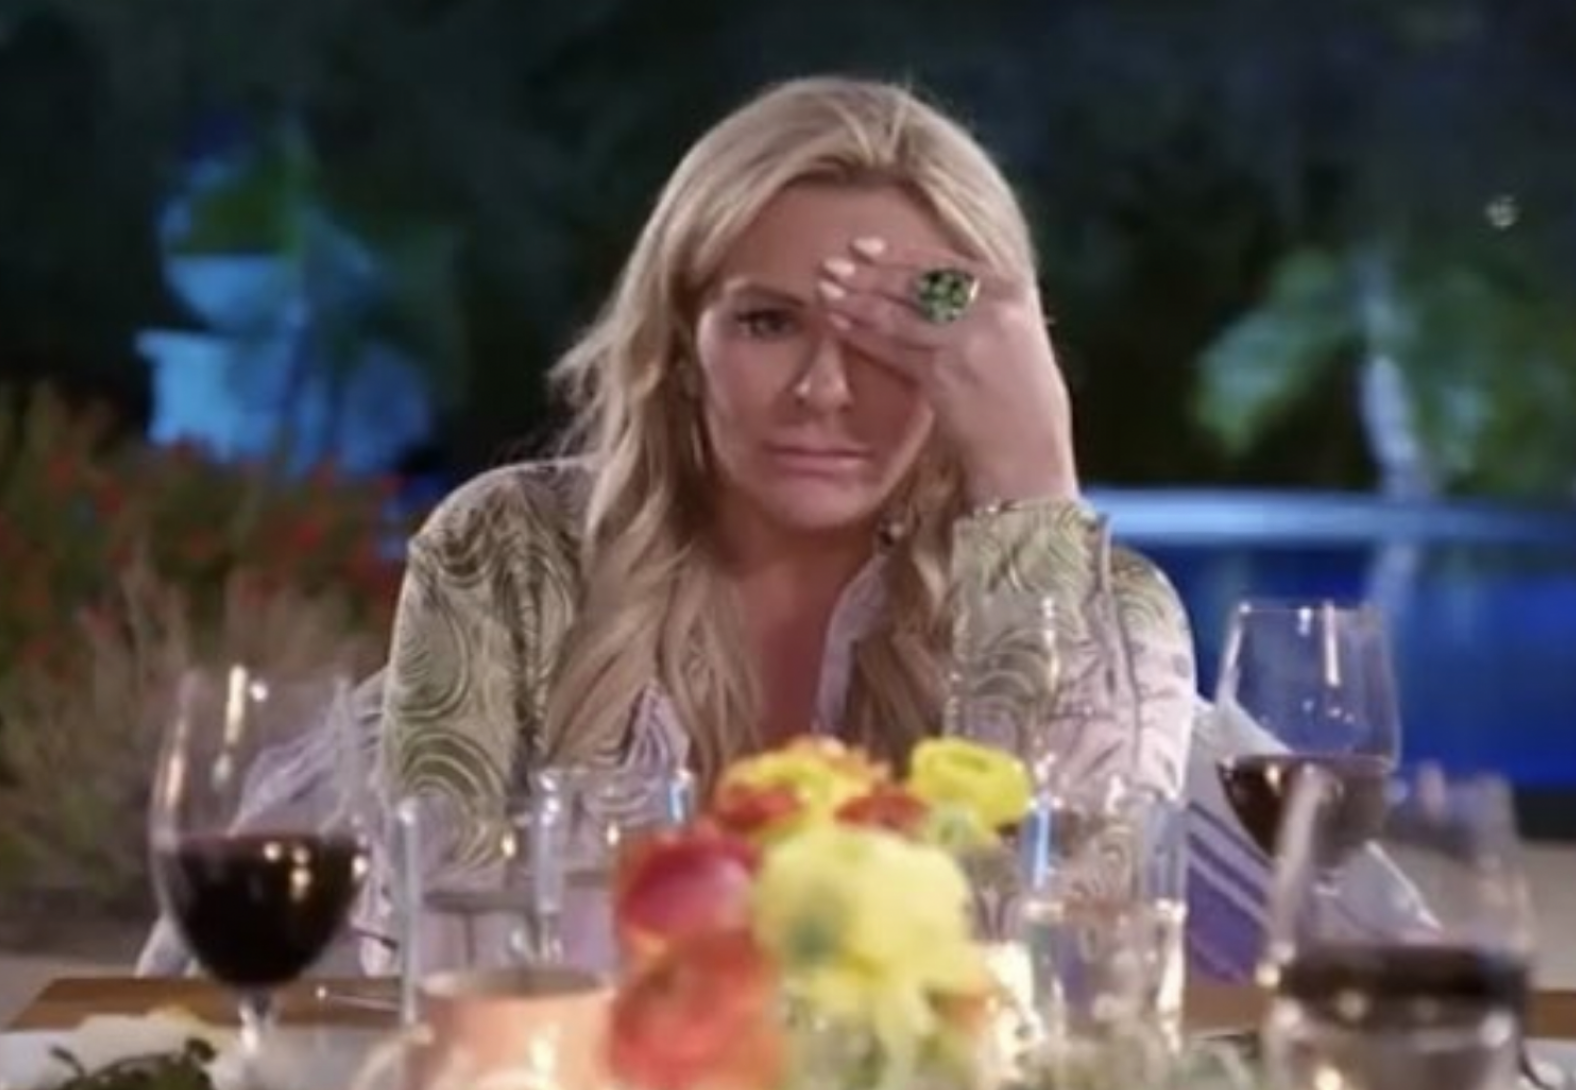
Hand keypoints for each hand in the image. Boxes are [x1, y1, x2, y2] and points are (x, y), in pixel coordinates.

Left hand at [816, 236, 1078, 504]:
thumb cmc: (1023, 407)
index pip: (947, 263)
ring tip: (825, 288)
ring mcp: (968, 339)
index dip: (901, 254)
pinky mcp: (943, 372)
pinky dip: (861, 332)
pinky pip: (892, 346)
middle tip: (832, 263)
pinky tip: (837, 323)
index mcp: (1015, 293)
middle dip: (870, 271)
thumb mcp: (1018, 341)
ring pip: (900, 312)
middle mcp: (993, 309)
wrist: (1029, 456)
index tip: (866, 247)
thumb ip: (984, 309)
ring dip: (857, 298)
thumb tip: (934, 288)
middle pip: (919, 281)